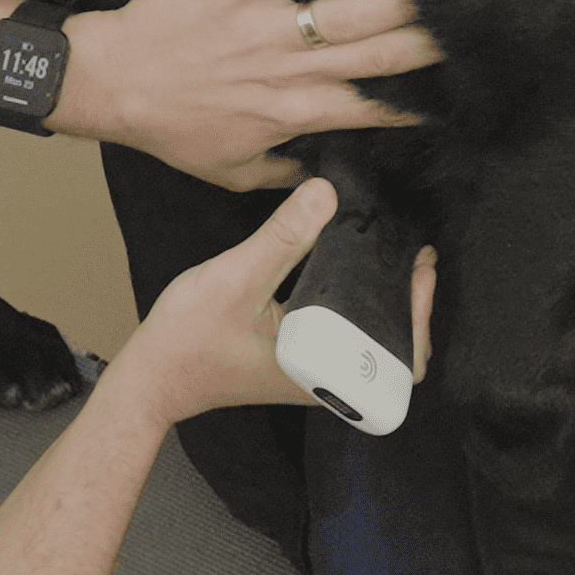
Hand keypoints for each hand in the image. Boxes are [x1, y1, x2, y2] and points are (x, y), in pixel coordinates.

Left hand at [53, 0, 444, 189]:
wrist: (110, 82)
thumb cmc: (170, 128)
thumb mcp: (230, 172)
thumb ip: (284, 175)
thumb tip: (324, 179)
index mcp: (297, 114)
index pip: (375, 108)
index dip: (417, 102)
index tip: (449, 94)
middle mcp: (291, 71)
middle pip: (377, 58)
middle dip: (424, 47)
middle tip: (461, 35)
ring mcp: (267, 26)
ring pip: (346, 14)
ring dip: (394, 2)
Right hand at [110, 177, 435, 426]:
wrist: (152, 377)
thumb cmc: (187, 341)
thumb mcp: (236, 279)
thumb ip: (283, 237)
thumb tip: (326, 194)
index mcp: (325, 371)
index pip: (402, 354)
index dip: (421, 310)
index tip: (421, 267)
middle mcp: (329, 381)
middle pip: (399, 348)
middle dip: (413, 303)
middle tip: (415, 259)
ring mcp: (317, 377)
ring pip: (374, 343)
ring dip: (388, 303)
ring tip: (394, 259)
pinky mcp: (303, 365)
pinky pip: (349, 339)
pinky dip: (360, 308)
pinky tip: (356, 274)